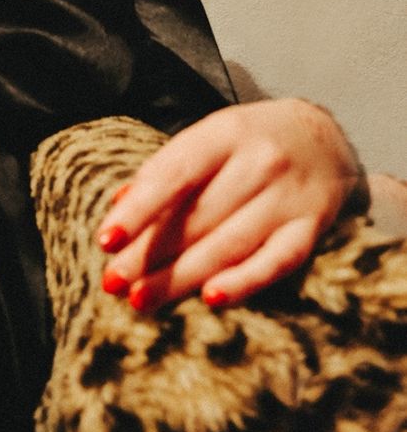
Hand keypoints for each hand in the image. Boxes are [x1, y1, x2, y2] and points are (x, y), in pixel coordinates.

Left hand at [96, 98, 364, 312]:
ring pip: (229, 244)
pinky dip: (244, 281)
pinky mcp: (311, 227)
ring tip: (141, 299)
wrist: (323, 137)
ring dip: (181, 276)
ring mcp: (288, 196)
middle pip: (197, 217)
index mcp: (225, 132)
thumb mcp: (208, 138)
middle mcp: (259, 161)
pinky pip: (276, 261)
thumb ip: (166, 170)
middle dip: (150, 254)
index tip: (107, 241)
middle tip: (113, 283)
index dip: (138, 211)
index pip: (174, 175)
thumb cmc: (248, 143)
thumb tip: (118, 205)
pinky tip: (211, 298)